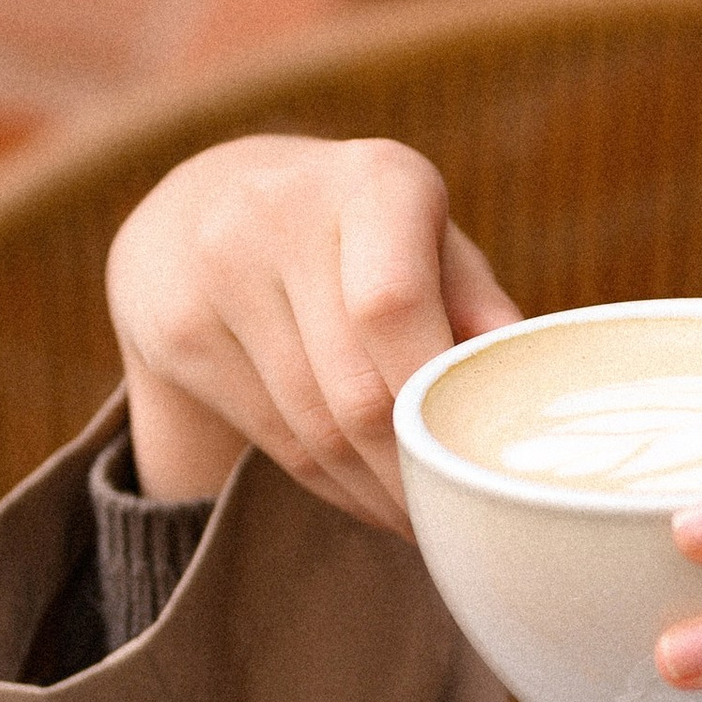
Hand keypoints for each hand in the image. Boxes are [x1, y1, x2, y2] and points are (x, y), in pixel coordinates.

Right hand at [104, 136, 519, 533]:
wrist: (199, 204)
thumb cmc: (357, 231)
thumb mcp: (426, 236)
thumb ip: (477, 302)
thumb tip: (525, 386)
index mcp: (372, 181)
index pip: (395, 306)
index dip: (434, 401)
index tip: (476, 465)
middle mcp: (279, 213)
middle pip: (356, 388)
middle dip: (414, 474)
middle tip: (460, 519)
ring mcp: (217, 272)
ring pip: (314, 427)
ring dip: (377, 492)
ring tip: (422, 519)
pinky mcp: (176, 332)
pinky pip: (275, 437)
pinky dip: (331, 484)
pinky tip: (367, 497)